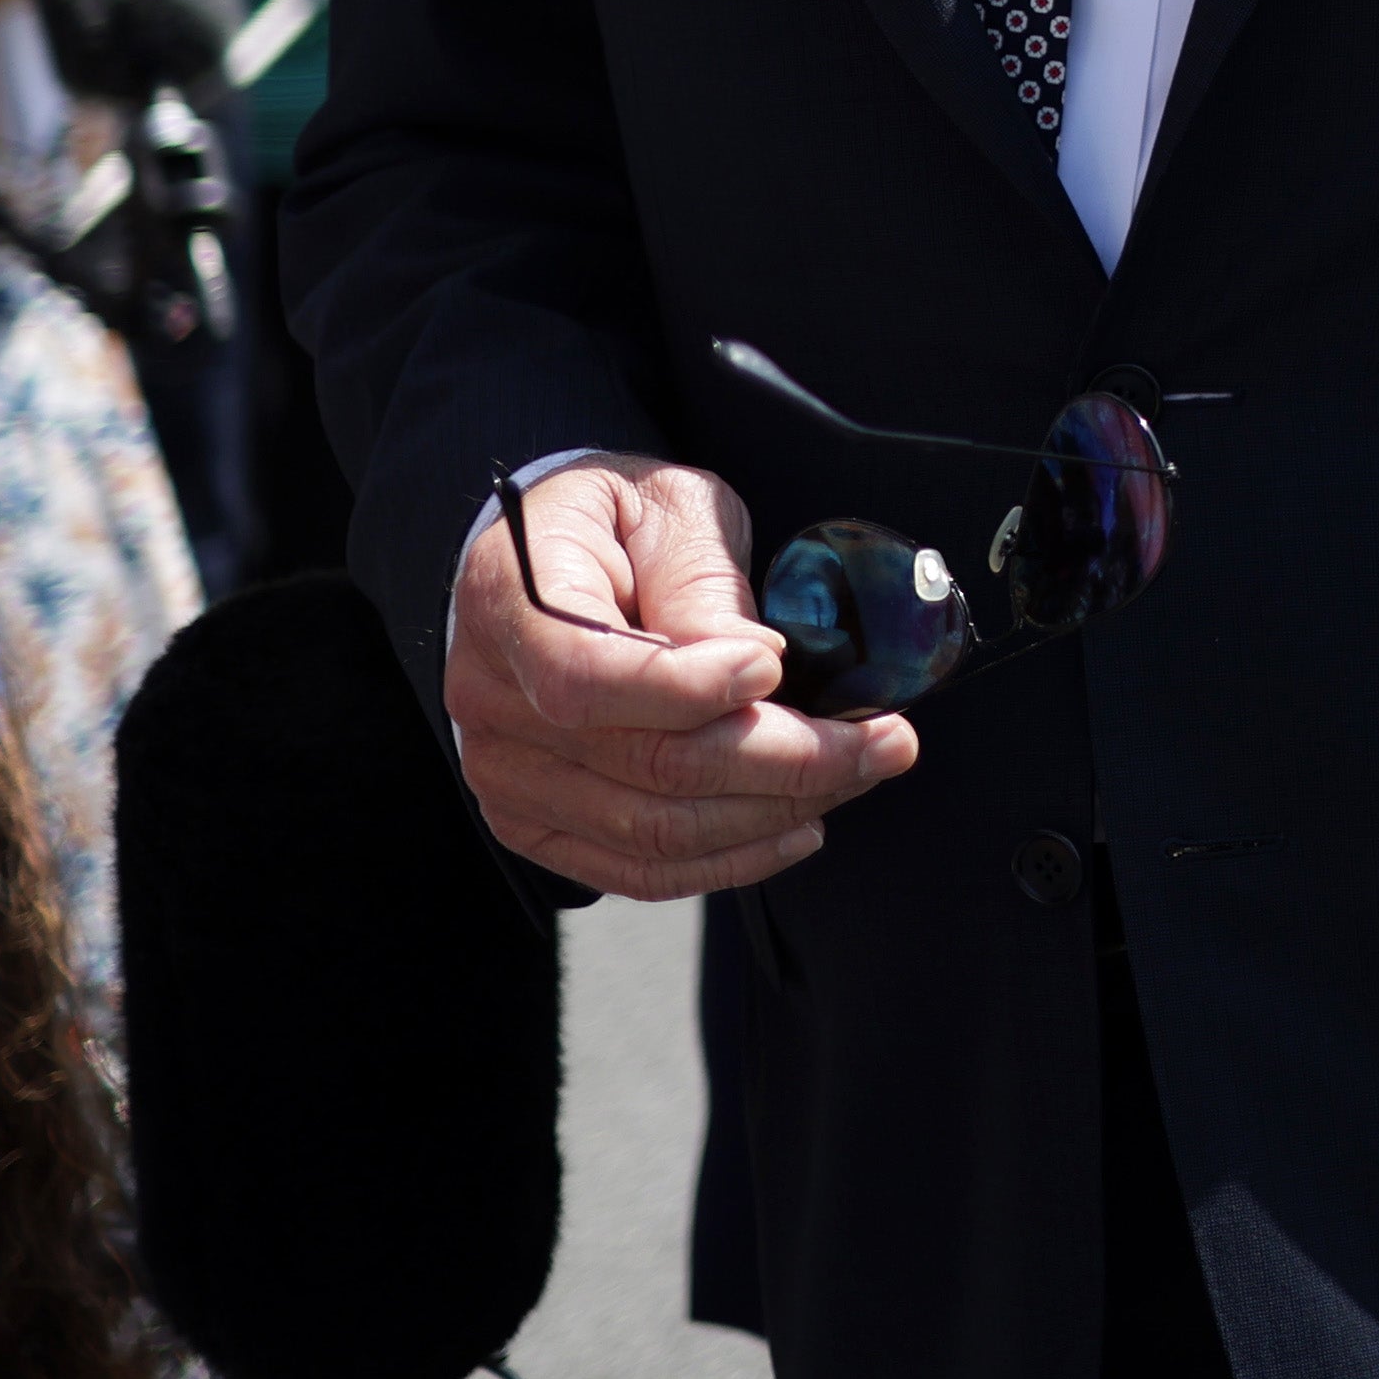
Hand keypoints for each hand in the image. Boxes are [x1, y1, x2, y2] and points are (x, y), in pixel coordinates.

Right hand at [446, 457, 915, 898]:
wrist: (553, 560)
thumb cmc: (620, 522)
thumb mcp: (669, 508)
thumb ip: (700, 580)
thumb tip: (755, 660)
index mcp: (509, 601)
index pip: (586, 676)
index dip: (687, 687)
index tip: (776, 664)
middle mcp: (493, 702)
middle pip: (646, 765)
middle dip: (788, 760)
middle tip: (885, 739)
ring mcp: (508, 774)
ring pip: (654, 830)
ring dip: (775, 812)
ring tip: (859, 772)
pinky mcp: (538, 822)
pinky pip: (636, 870)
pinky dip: (728, 860)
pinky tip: (797, 824)